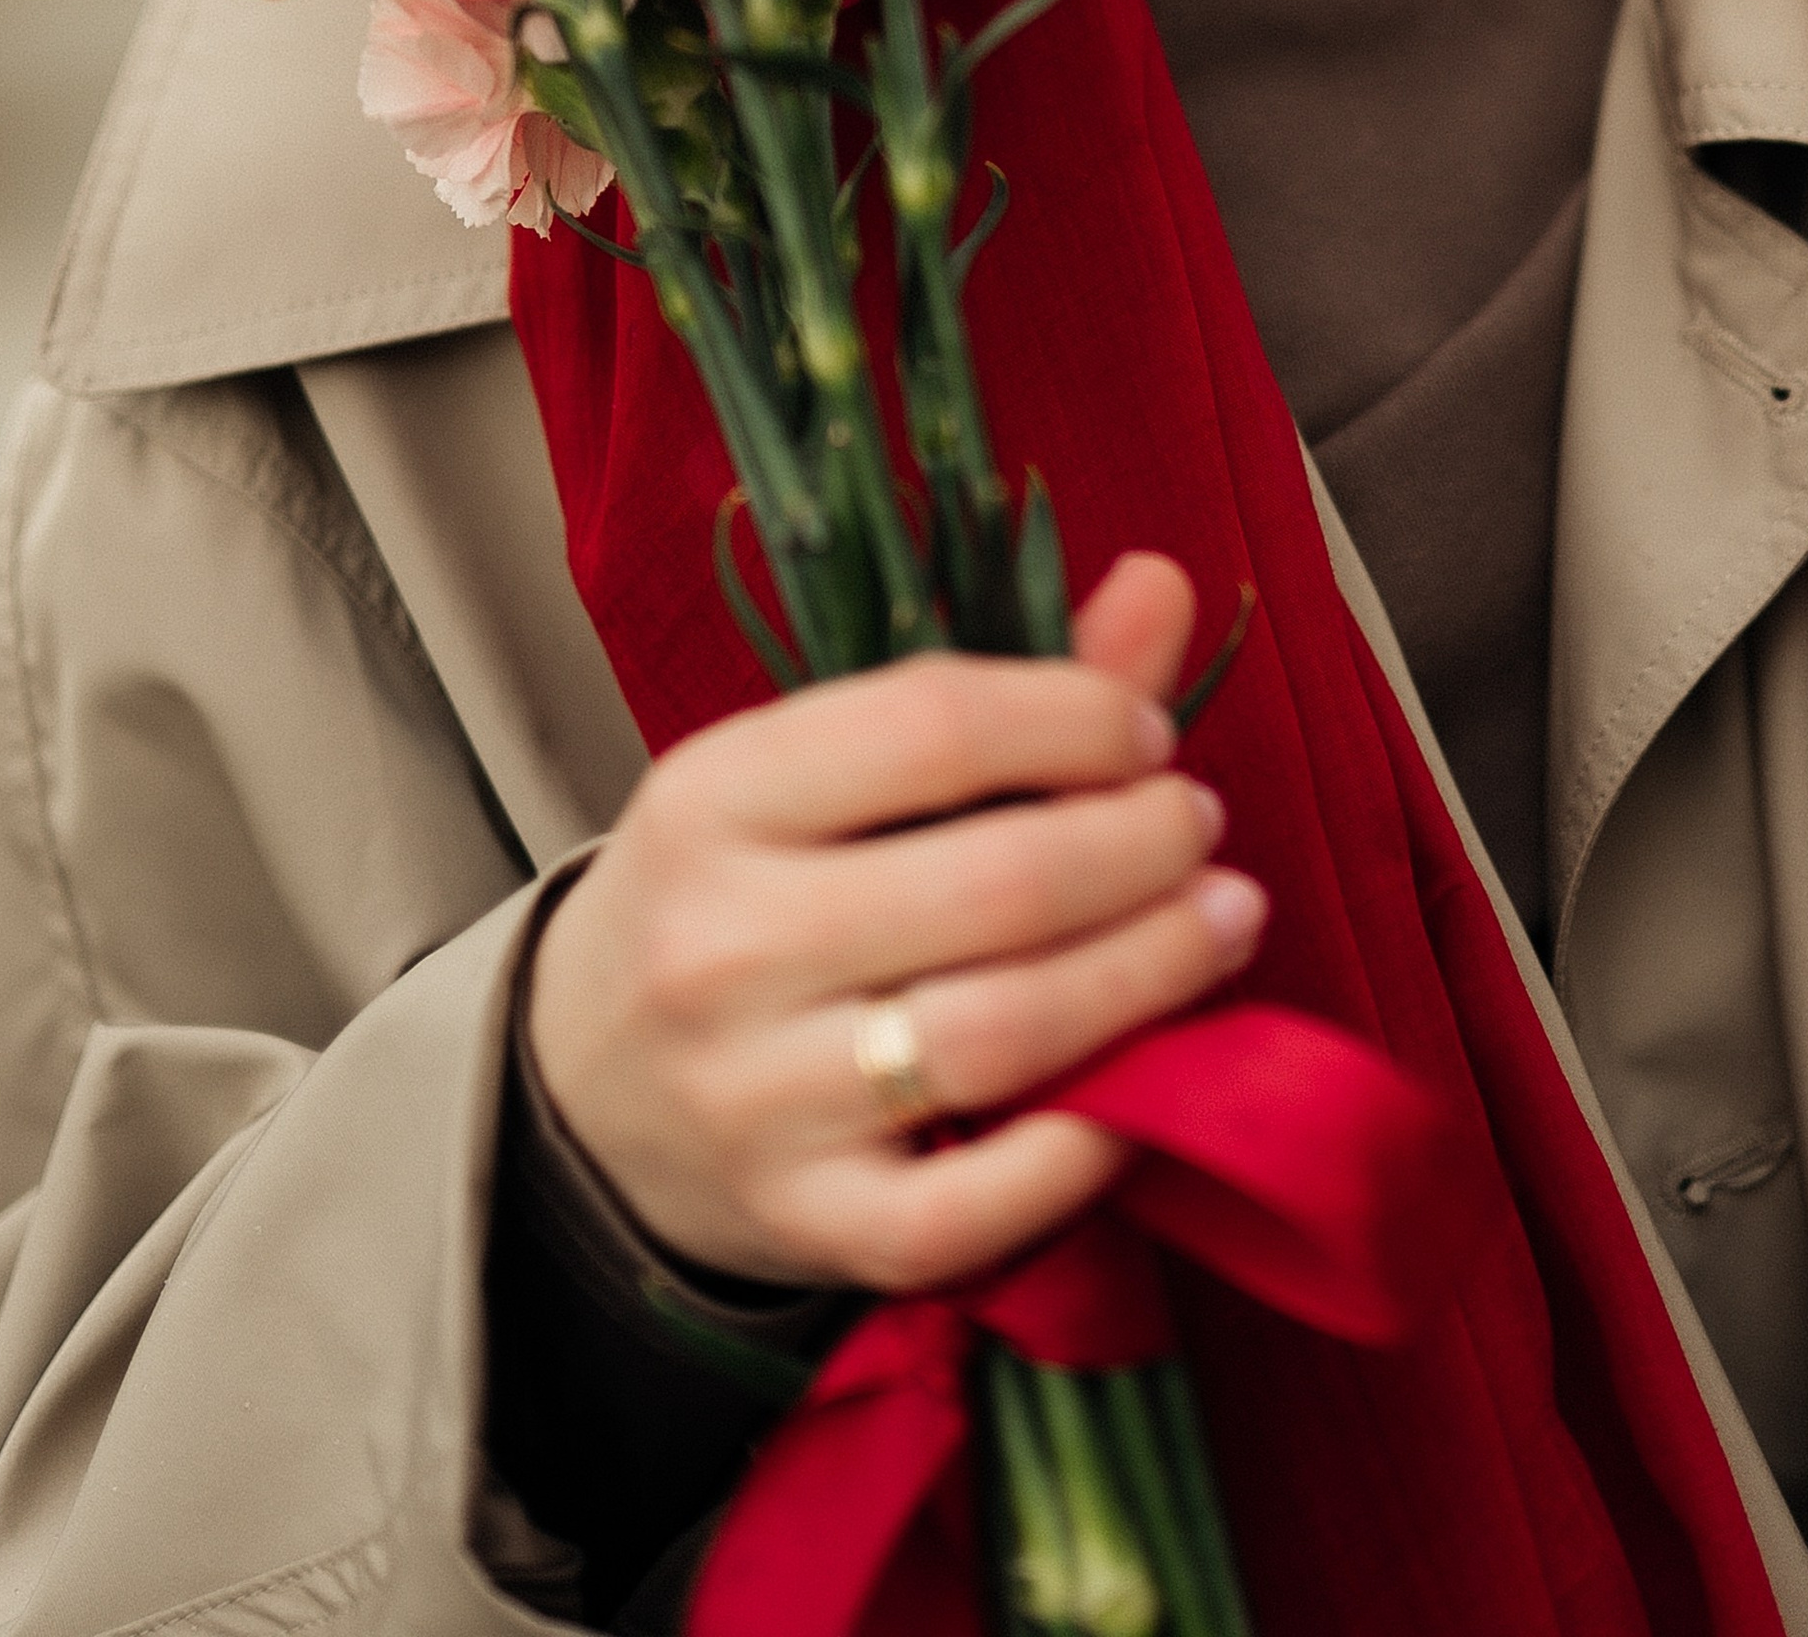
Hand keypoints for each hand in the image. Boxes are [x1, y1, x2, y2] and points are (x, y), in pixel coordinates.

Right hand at [527, 551, 1266, 1291]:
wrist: (587, 1085)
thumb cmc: (741, 895)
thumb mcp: (816, 775)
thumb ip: (998, 696)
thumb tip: (1166, 582)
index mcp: (714, 796)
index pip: (937, 723)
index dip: (1079, 718)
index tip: (1146, 736)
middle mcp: (719, 946)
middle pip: (996, 885)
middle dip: (1140, 847)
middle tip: (1198, 830)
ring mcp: (755, 1100)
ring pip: (1000, 1036)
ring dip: (1149, 972)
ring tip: (1221, 923)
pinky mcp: (803, 1225)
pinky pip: (972, 1209)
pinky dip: (1084, 1146)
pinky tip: (1151, 1085)